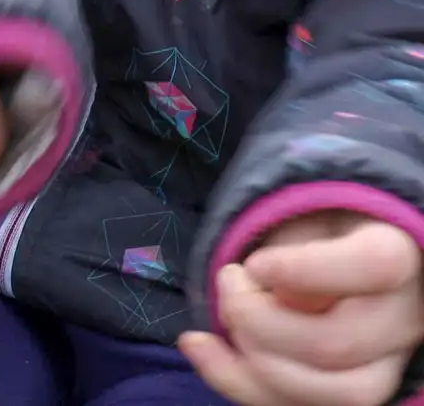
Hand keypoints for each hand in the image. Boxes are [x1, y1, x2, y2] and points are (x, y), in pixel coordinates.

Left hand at [179, 210, 423, 405]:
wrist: (334, 249)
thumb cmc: (317, 228)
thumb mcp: (306, 214)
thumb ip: (297, 245)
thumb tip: (285, 299)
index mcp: (399, 252)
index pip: (374, 264)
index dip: (304, 269)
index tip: (255, 264)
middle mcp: (405, 317)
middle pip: (336, 344)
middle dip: (257, 319)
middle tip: (229, 280)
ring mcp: (387, 363)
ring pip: (333, 394)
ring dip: (253, 360)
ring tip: (226, 317)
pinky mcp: (350, 390)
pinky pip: (297, 405)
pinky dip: (236, 381)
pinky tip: (198, 345)